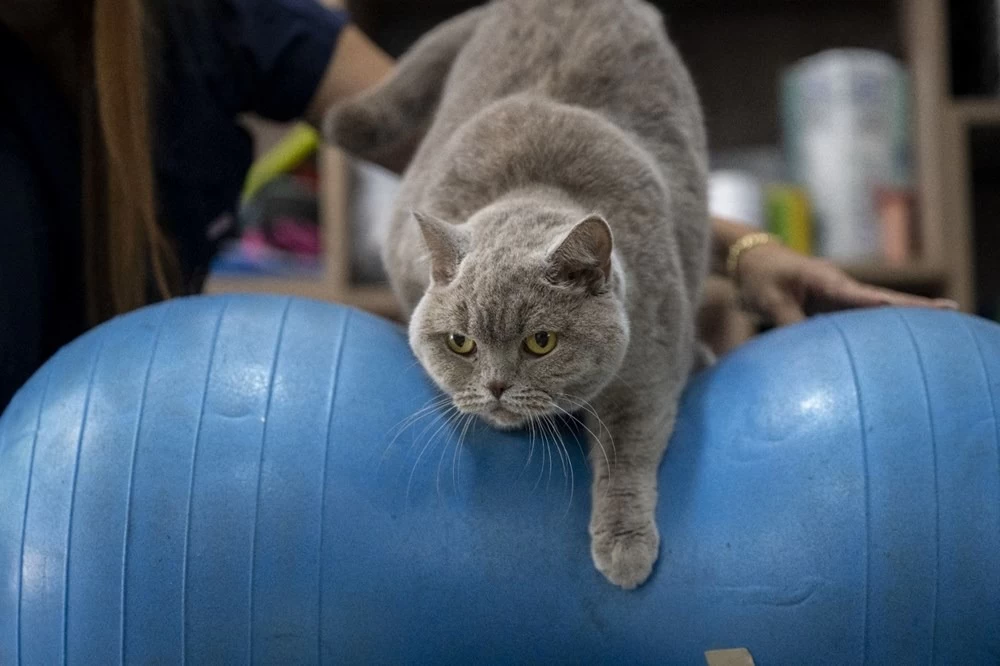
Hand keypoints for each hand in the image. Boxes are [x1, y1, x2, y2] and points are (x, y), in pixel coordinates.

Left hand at [735, 240, 957, 325]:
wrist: (750, 262)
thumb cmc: (759, 276)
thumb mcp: (768, 300)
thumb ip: (789, 322)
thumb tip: (807, 350)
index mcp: (826, 280)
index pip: (861, 295)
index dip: (886, 305)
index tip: (913, 309)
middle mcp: (837, 288)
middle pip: (881, 299)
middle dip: (913, 306)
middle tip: (950, 309)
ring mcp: (836, 298)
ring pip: (873, 309)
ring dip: (901, 316)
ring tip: (936, 325)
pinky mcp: (829, 308)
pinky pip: (856, 320)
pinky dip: (877, 327)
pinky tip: (894, 340)